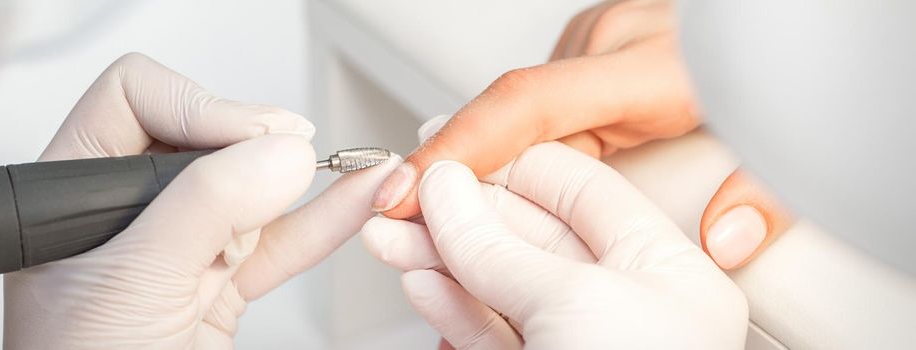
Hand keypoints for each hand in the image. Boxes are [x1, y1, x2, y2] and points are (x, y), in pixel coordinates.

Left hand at [3, 53, 400, 348]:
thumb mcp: (135, 280)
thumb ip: (206, 207)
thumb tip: (279, 154)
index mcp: (76, 194)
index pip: (138, 102)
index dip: (203, 108)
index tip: (253, 141)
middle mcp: (128, 213)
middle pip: (206, 141)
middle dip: (259, 148)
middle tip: (297, 158)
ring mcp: (178, 250)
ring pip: (252, 191)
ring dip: (309, 181)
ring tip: (358, 166)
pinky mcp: (219, 286)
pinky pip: (279, 243)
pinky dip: (322, 223)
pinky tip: (355, 201)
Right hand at [363, 142, 747, 348]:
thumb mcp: (575, 306)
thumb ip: (501, 246)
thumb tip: (450, 191)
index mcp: (669, 277)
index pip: (581, 190)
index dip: (509, 166)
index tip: (451, 155)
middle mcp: (629, 310)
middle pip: (530, 235)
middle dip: (460, 212)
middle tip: (404, 195)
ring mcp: (580, 346)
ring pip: (499, 282)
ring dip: (440, 254)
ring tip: (388, 234)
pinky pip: (489, 329)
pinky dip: (450, 301)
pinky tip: (420, 276)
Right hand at [372, 0, 791, 268]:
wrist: (763, 17)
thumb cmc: (759, 55)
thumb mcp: (771, 127)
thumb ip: (757, 190)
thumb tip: (725, 239)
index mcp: (642, 64)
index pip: (526, 105)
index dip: (458, 148)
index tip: (409, 187)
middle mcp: (600, 48)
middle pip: (506, 121)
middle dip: (454, 176)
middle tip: (409, 226)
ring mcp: (587, 50)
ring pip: (513, 122)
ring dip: (482, 173)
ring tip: (444, 223)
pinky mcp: (582, 60)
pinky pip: (532, 116)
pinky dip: (510, 157)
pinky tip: (501, 198)